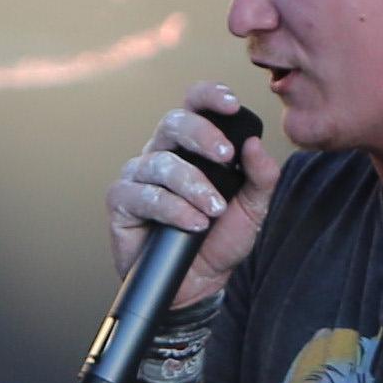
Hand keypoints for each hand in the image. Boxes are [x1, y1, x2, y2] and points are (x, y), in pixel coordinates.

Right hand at [103, 82, 269, 291]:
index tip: (232, 105)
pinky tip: (193, 224)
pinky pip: (145, 196)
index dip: (209, 97)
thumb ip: (260, 178)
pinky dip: (174, 209)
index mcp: (191, 146)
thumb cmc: (219, 241)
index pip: (194, 105)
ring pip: (161, 163)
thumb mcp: (252, 210)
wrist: (197, 286)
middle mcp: (161, 153)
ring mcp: (138, 176)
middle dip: (202, 135)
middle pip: (172, 122)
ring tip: (213, 211)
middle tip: (225, 156)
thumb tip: (256, 145)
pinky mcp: (121, 202)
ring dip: (193, 186)